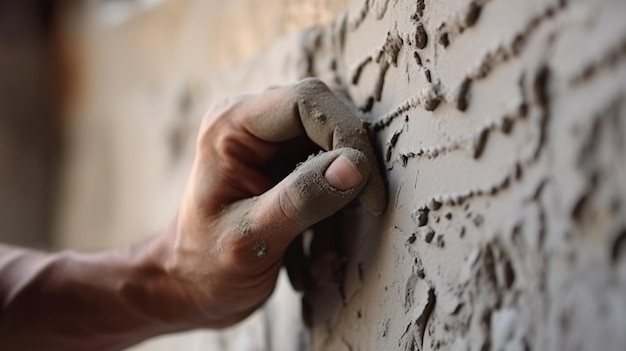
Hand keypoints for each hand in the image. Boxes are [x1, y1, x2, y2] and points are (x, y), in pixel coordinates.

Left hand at [159, 78, 386, 327]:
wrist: (192, 284)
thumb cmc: (208, 266)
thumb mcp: (251, 240)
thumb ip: (300, 200)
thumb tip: (355, 167)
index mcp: (230, 126)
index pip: (306, 102)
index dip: (347, 136)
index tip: (367, 190)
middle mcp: (249, 120)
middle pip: (325, 107)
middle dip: (354, 150)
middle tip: (368, 201)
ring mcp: (267, 137)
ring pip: (332, 128)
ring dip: (352, 165)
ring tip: (355, 209)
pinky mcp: (283, 157)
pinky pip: (330, 151)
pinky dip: (345, 178)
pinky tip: (339, 212)